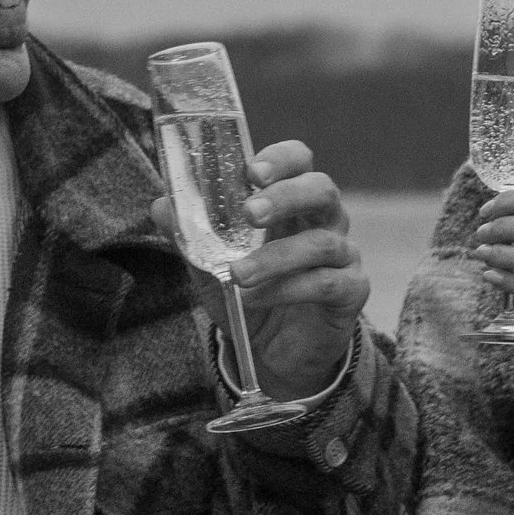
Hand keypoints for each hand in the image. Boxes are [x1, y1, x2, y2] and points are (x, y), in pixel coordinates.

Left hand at [152, 140, 367, 401]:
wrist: (276, 354)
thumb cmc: (251, 295)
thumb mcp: (212, 266)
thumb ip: (192, 236)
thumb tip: (162, 206)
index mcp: (294, 202)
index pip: (299, 162)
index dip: (280, 159)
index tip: (251, 171)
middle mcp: (325, 221)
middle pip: (321, 190)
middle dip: (285, 196)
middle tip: (251, 212)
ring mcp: (344, 255)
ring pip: (320, 243)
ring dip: (275, 257)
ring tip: (238, 274)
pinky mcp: (352, 291)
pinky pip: (326, 284)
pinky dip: (286, 290)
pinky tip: (255, 299)